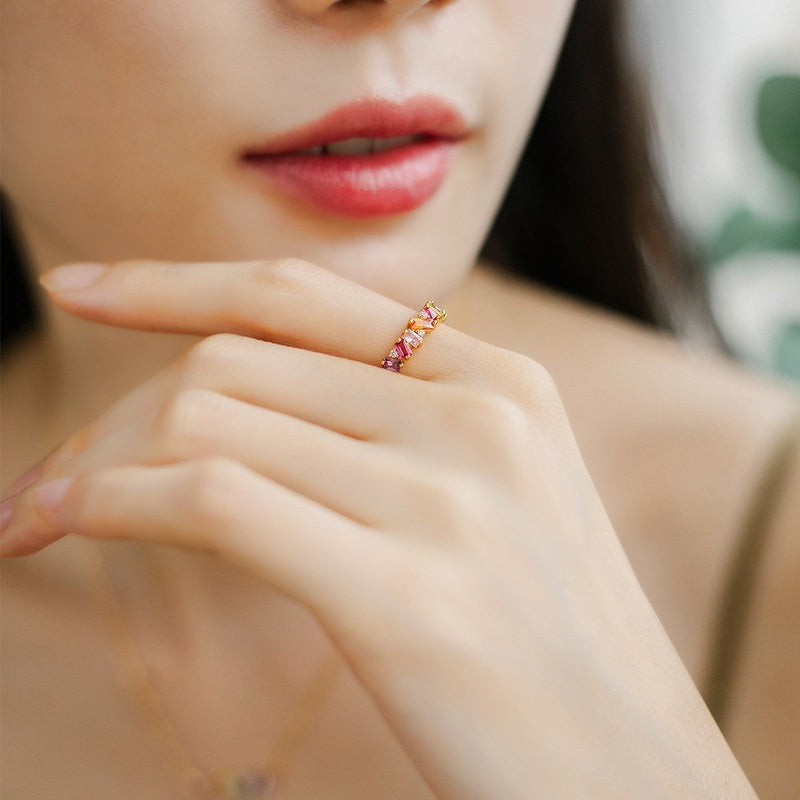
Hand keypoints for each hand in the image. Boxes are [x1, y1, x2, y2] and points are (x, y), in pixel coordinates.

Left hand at [1, 258, 753, 798]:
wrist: (632, 769)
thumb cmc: (548, 636)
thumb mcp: (493, 495)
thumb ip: (394, 426)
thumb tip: (245, 395)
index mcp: (499, 382)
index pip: (301, 296)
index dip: (179, 282)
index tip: (81, 287)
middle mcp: (476, 420)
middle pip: (235, 363)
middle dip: (119, 411)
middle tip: (53, 470)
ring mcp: (445, 502)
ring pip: (209, 421)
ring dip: (97, 462)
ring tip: (37, 511)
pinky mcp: (401, 598)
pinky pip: (212, 501)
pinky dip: (110, 502)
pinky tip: (60, 525)